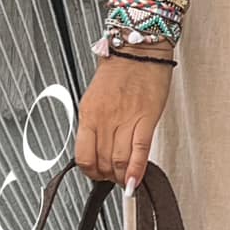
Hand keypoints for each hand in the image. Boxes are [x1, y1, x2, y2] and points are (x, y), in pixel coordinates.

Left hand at [74, 54, 172, 189]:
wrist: (138, 49)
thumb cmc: (120, 70)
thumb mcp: (96, 97)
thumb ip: (95, 123)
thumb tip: (99, 148)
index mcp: (88, 113)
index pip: (83, 156)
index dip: (90, 172)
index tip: (97, 175)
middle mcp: (103, 118)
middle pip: (101, 162)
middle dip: (107, 177)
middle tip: (114, 179)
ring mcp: (124, 119)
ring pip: (118, 162)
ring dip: (122, 178)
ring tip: (126, 180)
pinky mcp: (146, 118)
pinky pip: (139, 151)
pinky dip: (136, 170)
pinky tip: (135, 180)